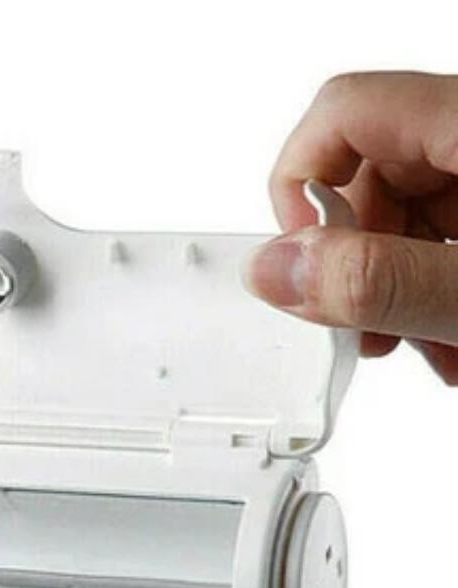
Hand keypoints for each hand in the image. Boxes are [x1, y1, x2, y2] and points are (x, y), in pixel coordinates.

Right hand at [243, 71, 457, 383]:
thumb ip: (378, 281)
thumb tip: (274, 271)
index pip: (342, 113)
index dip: (299, 186)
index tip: (300, 262)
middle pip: (365, 174)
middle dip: (348, 262)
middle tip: (361, 327)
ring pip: (400, 215)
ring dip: (387, 290)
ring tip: (420, 347)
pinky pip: (439, 236)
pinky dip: (427, 291)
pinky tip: (447, 338)